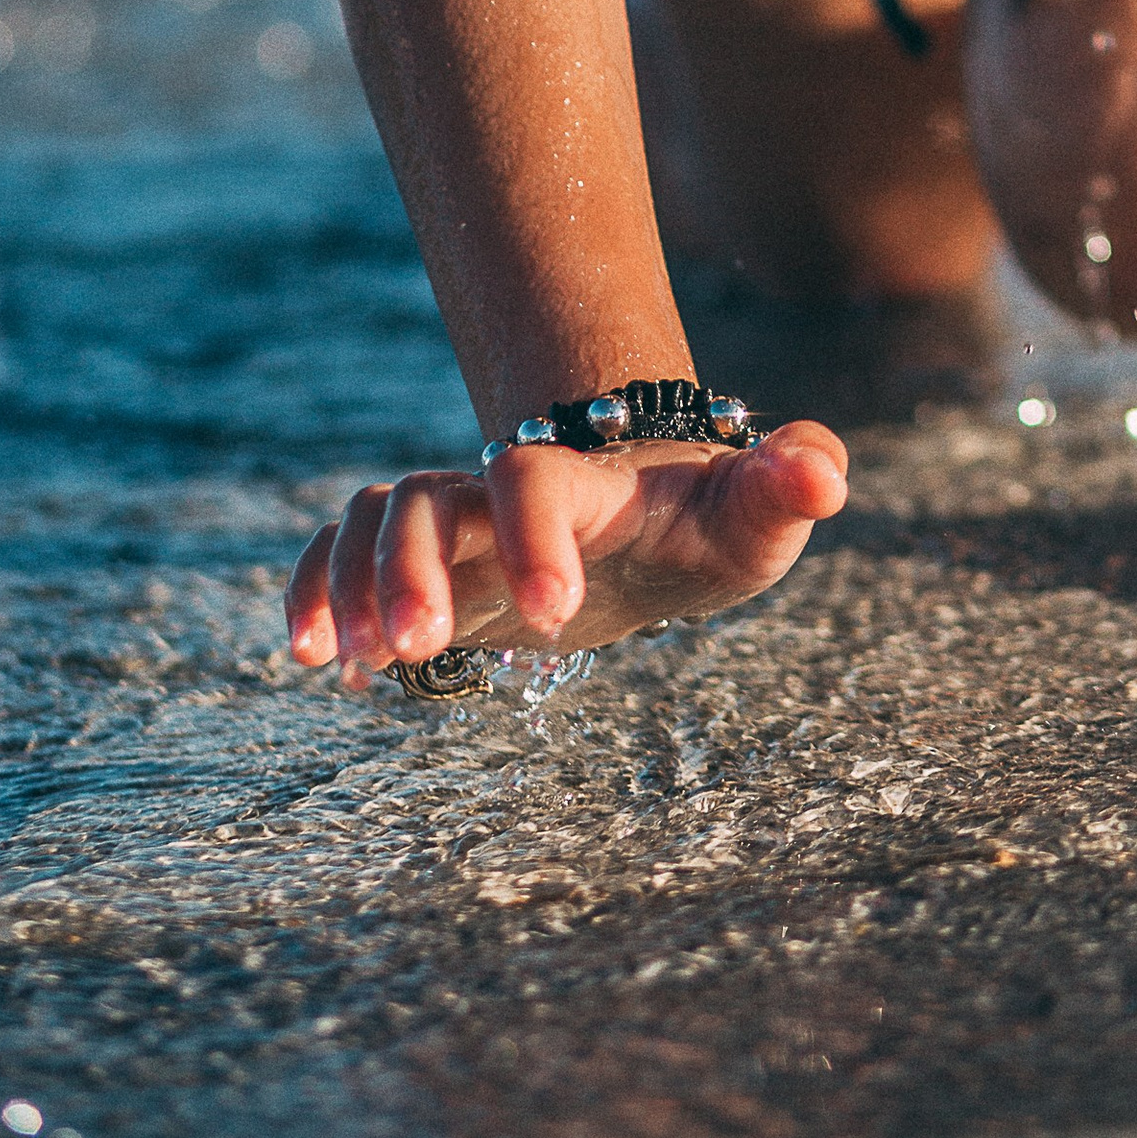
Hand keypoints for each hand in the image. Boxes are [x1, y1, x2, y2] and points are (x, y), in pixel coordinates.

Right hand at [285, 420, 848, 680]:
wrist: (655, 517)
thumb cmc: (710, 523)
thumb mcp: (757, 516)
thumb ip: (789, 483)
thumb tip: (823, 473)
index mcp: (587, 485)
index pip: (538, 479)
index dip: (535, 534)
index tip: (558, 615)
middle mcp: (505, 492)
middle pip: (428, 496)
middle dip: (411, 565)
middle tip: (423, 645)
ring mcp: (459, 525)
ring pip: (373, 516)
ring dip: (348, 581)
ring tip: (354, 663)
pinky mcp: (423, 565)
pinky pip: (338, 551)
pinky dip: (313, 591)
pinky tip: (321, 664)